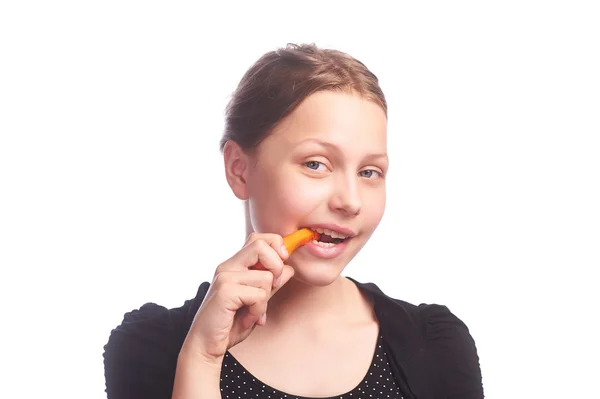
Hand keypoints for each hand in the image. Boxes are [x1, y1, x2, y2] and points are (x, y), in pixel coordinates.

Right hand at [181, 232, 294, 365]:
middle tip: (273, 286)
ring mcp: (225, 277)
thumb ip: (272, 285)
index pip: (258, 239)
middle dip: (276, 266)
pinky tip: (247, 319)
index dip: (276, 246)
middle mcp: (228, 266)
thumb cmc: (230, 324)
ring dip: (266, 300)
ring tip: (253, 312)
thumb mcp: (258, 302)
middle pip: (261, 245)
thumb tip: (289, 268)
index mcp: (234, 265)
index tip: (282, 266)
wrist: (206, 346)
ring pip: (266, 277)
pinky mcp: (225, 291)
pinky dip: (259, 311)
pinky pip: (259, 295)